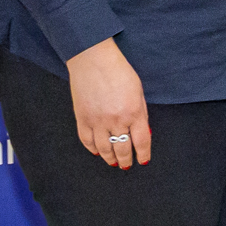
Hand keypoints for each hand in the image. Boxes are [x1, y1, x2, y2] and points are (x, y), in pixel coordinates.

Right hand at [64, 36, 150, 169]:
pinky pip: (87, 141)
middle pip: (122, 148)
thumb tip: (142, 133)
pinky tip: (97, 152)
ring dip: (110, 158)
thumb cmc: (119, 72)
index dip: (142, 155)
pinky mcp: (82, 119)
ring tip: (113, 162)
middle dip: (126, 160)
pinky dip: (93, 149)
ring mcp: (97, 121)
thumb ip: (140, 114)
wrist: (93, 60)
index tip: (143, 160)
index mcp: (134, 113)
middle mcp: (116, 120)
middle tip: (127, 165)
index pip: (141, 142)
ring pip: (104, 149)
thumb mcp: (139, 92)